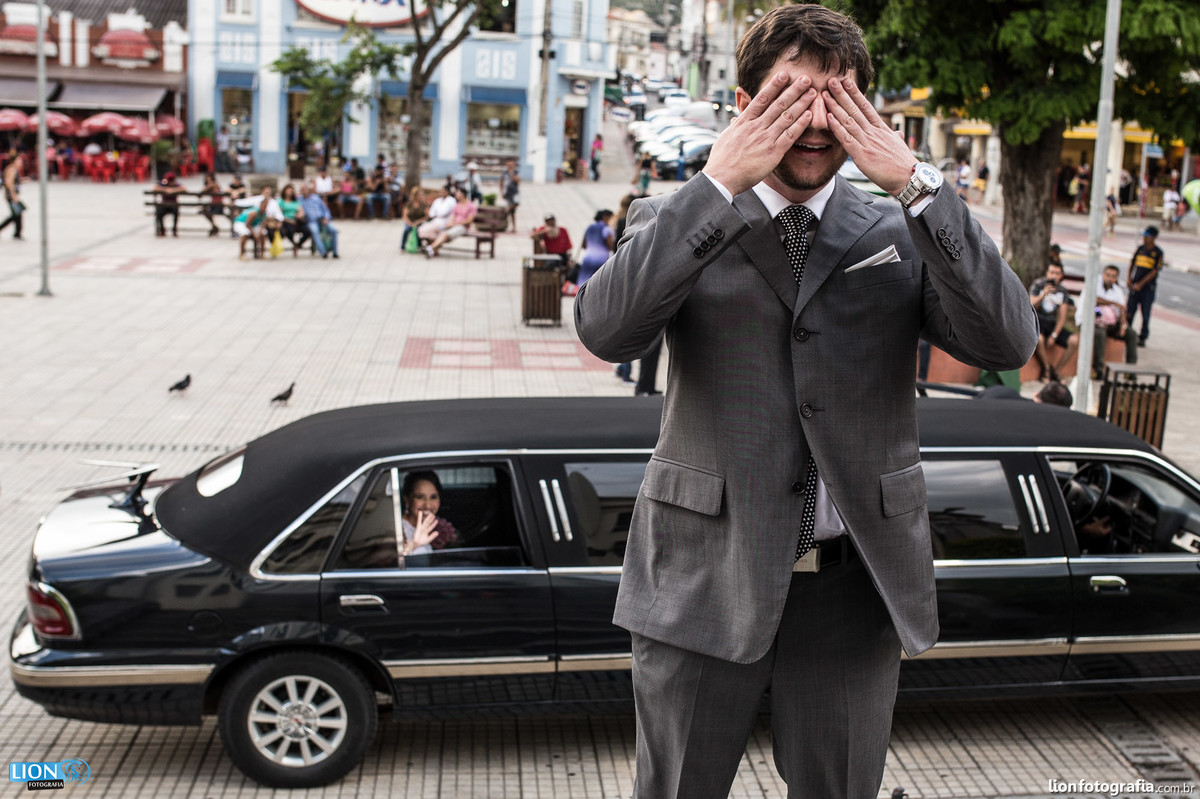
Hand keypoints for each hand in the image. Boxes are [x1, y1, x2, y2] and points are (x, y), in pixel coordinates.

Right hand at [404, 511, 438, 552]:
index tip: (436, 520)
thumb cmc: (422, 542)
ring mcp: (421, 528)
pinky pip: (419, 521)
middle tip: (434, 515)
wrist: (416, 544)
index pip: (431, 527)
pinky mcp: (418, 527)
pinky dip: (420, 517)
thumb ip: (433, 536)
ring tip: (430, 513)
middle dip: (431, 519)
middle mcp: (424, 529)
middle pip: (428, 523)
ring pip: (425, 522)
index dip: (434, 524)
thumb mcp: (428, 539)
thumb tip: (438, 532)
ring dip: (428, 518)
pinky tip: (420, 512)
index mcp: (427, 532)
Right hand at [702, 72, 817, 195]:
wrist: (721, 178)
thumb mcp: (725, 138)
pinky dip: (800, 124)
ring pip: (786, 117)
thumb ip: (735, 127)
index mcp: (744, 122)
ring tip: (812, 92)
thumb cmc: (721, 160)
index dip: (774, 85)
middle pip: (778, 104)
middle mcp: (755, 127)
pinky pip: (790, 135)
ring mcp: (765, 139)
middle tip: (805, 78)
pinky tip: (809, 115)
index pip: (761, 99)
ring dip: (801, 103)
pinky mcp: (773, 152)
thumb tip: (736, 119)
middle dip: (793, 90)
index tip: (783, 75)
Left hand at [824, 77, 915, 195]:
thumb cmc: (903, 164)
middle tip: (831, 80)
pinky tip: (828, 117)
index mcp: (881, 129)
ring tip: (825, 94)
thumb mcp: (899, 146)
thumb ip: (894, 138)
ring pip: (849, 120)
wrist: (908, 178)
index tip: (847, 81)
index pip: (866, 106)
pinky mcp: (862, 155)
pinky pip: (846, 139)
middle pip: (855, 109)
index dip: (855, 93)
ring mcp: (867, 142)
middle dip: (842, 94)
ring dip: (836, 107)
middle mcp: (874, 132)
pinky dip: (837, 127)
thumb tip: (897, 133)